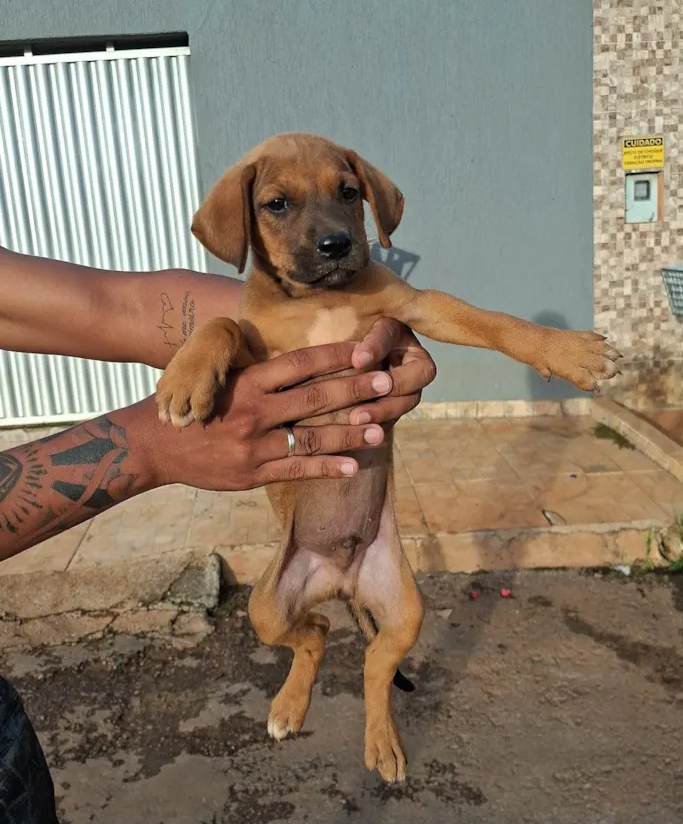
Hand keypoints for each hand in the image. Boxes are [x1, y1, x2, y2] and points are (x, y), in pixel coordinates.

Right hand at [139, 333, 432, 491]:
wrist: (155, 445)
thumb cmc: (194, 405)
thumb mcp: (221, 377)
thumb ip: (259, 372)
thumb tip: (303, 360)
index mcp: (248, 381)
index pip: (300, 363)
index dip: (335, 356)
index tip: (365, 349)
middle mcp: (253, 411)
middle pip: (314, 398)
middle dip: (354, 391)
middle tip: (387, 384)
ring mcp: (254, 445)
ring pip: (311, 438)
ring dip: (348, 434)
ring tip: (380, 430)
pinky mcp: (252, 474)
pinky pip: (296, 469)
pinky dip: (325, 469)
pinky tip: (351, 467)